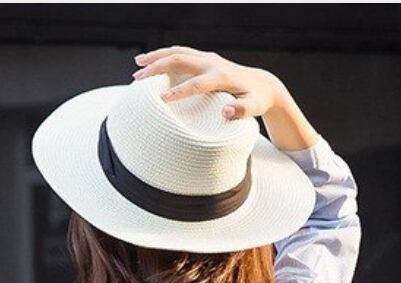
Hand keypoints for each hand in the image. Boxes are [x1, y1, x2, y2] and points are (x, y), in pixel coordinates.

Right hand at [132, 47, 283, 120]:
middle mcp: (212, 63)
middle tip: (138, 78)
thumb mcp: (255, 107)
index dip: (179, 91)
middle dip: (158, 67)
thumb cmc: (257, 99)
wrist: (262, 84)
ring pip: (178, 52)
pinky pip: (181, 54)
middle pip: (180, 59)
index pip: (196, 83)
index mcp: (221, 76)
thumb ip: (242, 110)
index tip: (162, 99)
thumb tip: (227, 113)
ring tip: (138, 65)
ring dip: (157, 57)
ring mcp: (207, 59)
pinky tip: (151, 63)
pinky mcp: (204, 59)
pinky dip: (164, 56)